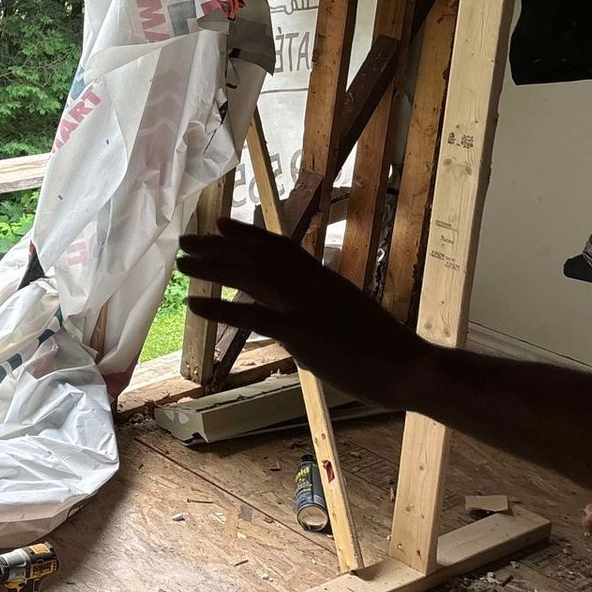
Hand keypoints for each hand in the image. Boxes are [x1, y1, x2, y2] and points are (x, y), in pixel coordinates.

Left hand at [175, 217, 428, 406]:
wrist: (410, 367)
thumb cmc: (386, 348)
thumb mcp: (351, 314)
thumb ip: (323, 307)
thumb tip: (299, 314)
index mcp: (324, 278)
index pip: (280, 246)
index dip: (248, 234)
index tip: (220, 225)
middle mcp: (311, 284)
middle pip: (257, 255)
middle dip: (218, 246)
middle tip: (185, 240)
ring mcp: (304, 306)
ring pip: (250, 275)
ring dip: (212, 267)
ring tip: (182, 263)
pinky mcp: (301, 332)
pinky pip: (252, 317)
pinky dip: (220, 309)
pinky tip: (194, 305)